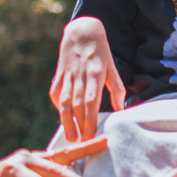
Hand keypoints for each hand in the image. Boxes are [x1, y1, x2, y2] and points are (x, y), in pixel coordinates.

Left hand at [0, 134, 108, 176]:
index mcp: (11, 171)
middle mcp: (25, 158)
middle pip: (53, 169)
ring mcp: (35, 155)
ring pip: (62, 154)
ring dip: (85, 151)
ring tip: (105, 144)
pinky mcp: (42, 156)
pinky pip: (64, 153)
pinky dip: (81, 149)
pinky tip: (100, 143)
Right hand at [50, 17, 125, 140]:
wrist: (82, 32)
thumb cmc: (100, 52)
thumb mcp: (112, 67)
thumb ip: (116, 88)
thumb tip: (120, 109)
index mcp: (95, 74)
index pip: (91, 101)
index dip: (90, 119)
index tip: (91, 136)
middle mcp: (79, 76)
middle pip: (76, 105)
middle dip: (79, 126)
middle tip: (82, 144)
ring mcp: (67, 75)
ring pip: (63, 102)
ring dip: (66, 121)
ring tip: (70, 138)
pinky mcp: (58, 75)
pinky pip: (55, 93)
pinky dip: (57, 106)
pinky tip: (62, 117)